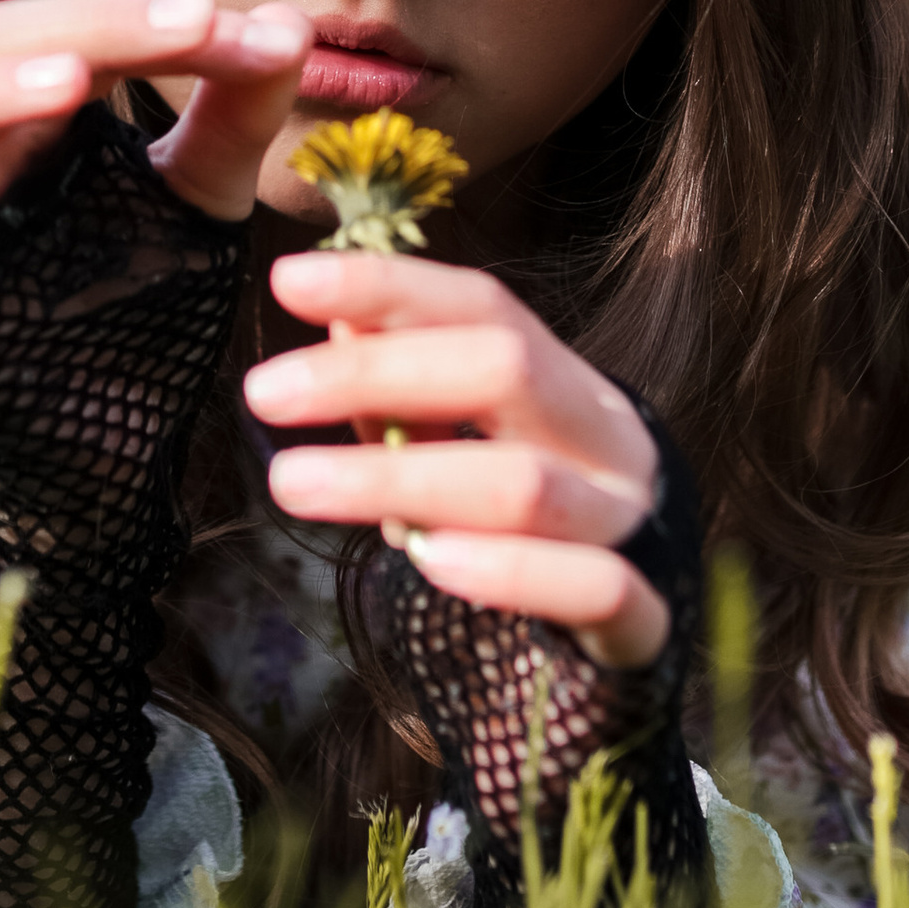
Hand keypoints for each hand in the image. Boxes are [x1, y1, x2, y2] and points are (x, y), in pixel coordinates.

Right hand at [0, 0, 310, 344]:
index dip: (146, 16)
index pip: (66, 31)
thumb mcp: (198, 205)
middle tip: (189, 24)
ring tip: (71, 86)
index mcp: (29, 118)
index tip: (240, 25)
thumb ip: (236, 119)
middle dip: (90, 27)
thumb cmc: (139, 312)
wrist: (110, 453)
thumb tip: (290, 26)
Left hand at [243, 254, 668, 668]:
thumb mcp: (468, 443)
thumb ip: (406, 388)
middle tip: (264, 392)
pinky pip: (593, 588)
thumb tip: (338, 321)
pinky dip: (511, 573)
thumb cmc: (527, 519)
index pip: (483, 307)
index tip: (287, 281)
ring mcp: (630, 525)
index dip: (388, 287)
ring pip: (526, 486)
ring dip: (399, 478)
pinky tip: (432, 563)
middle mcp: (607, 439)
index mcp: (567, 381)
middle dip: (376, 373)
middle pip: (504, 372)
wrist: (637, 626)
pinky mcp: (644, 618)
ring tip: (296, 483)